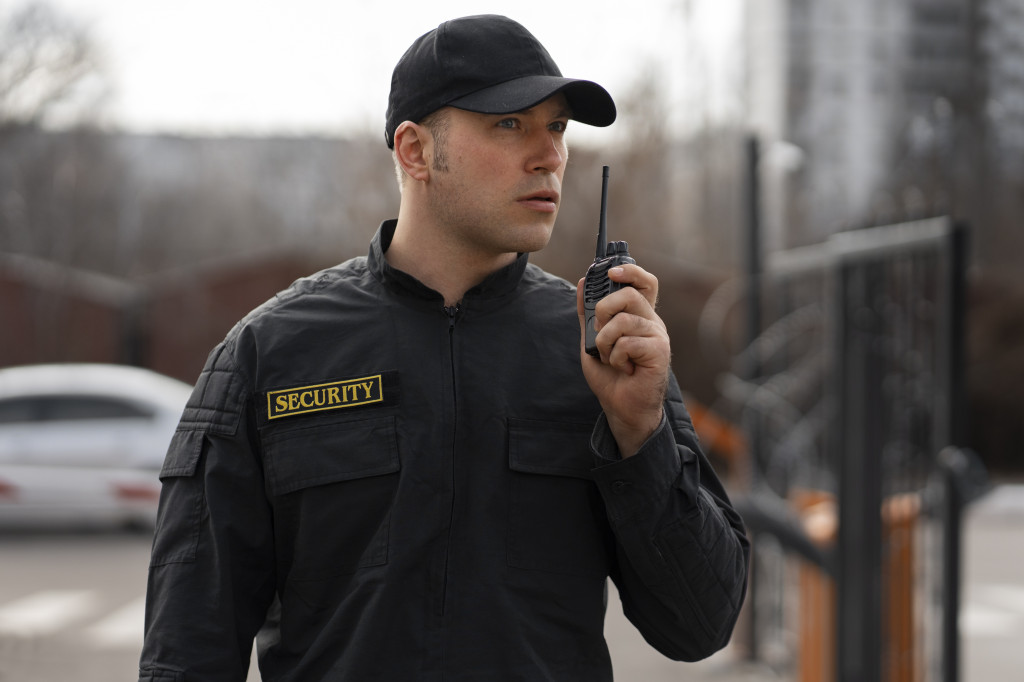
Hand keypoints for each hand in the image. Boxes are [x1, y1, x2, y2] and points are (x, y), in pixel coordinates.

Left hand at [576, 264, 670, 456]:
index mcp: (639, 316)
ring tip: (610, 358)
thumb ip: (587, 313)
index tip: (610, 273)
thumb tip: (583, 282)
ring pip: (624, 321)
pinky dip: (615, 358)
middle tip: (600, 332)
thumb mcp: (591, 340)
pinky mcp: (659, 352)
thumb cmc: (610, 375)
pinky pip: (628, 343)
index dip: (630, 271)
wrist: (621, 407)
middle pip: (629, 295)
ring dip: (605, 342)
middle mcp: (651, 322)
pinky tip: (623, 368)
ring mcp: (658, 336)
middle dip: (603, 310)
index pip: (644, 282)